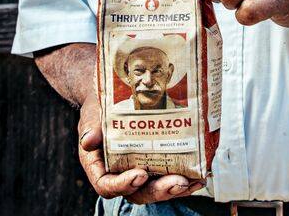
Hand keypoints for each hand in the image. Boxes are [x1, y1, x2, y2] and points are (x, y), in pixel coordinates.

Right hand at [78, 91, 203, 203]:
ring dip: (175, 189)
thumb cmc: (99, 108)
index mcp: (99, 166)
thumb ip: (91, 127)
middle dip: (158, 191)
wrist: (111, 96)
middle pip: (137, 192)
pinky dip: (183, 178)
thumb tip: (89, 140)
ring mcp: (138, 169)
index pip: (107, 185)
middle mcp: (119, 173)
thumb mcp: (92, 114)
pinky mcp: (153, 163)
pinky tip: (199, 174)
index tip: (140, 174)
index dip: (123, 185)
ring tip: (194, 182)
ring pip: (154, 188)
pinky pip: (166, 176)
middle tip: (177, 182)